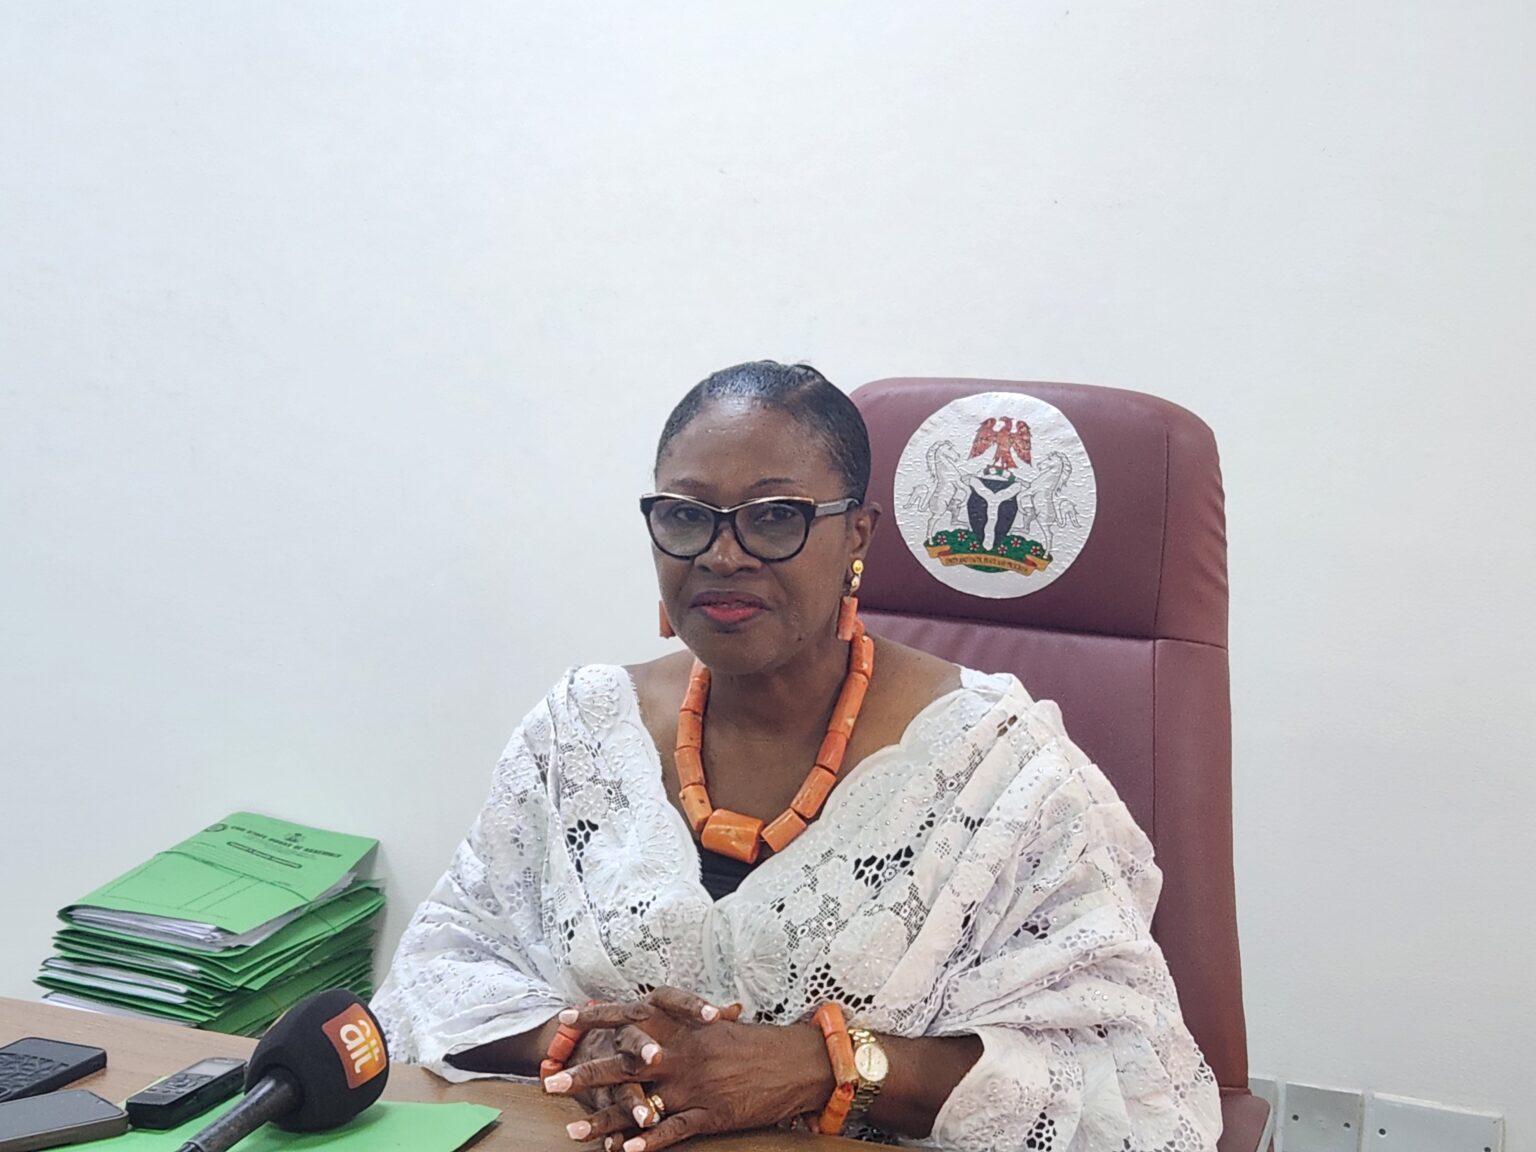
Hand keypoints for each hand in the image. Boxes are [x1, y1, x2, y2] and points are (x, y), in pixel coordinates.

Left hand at [549, 988, 834, 1151]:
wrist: (794, 1060)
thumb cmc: (754, 1042)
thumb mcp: (714, 1025)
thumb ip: (683, 1024)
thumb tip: (658, 1019)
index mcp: (681, 1027)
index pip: (631, 1017)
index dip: (598, 1018)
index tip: (565, 1021)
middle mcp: (682, 1054)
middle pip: (626, 1064)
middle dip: (587, 1074)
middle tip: (552, 1084)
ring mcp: (694, 1086)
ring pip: (642, 1105)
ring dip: (606, 1120)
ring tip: (574, 1132)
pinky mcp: (711, 1114)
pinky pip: (674, 1131)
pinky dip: (649, 1143)